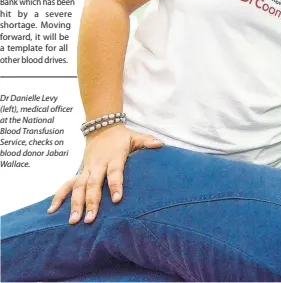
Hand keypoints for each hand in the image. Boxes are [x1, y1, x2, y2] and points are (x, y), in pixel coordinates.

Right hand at [47, 125, 161, 223]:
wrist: (101, 127)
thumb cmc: (122, 136)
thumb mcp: (136, 136)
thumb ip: (147, 142)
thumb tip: (159, 144)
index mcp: (113, 157)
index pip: (114, 172)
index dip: (115, 185)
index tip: (116, 199)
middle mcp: (97, 164)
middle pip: (93, 184)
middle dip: (91, 202)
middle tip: (90, 219)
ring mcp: (87, 168)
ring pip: (78, 187)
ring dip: (75, 204)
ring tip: (74, 221)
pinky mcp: (80, 171)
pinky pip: (67, 185)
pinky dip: (59, 197)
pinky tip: (52, 211)